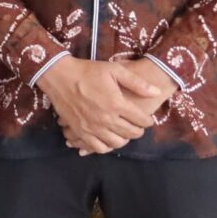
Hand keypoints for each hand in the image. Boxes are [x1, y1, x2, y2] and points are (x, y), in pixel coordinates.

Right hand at [42, 57, 169, 155]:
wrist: (60, 76)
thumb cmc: (88, 71)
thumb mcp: (115, 70)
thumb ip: (137, 83)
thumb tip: (156, 92)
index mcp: (116, 103)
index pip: (141, 120)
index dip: (148, 121)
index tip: (147, 120)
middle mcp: (106, 119)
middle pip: (130, 133)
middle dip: (138, 131)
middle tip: (138, 126)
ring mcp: (92, 127)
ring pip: (116, 143)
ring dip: (124, 140)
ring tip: (124, 133)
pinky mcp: (80, 131)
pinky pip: (97, 147)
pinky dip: (106, 146)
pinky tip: (108, 139)